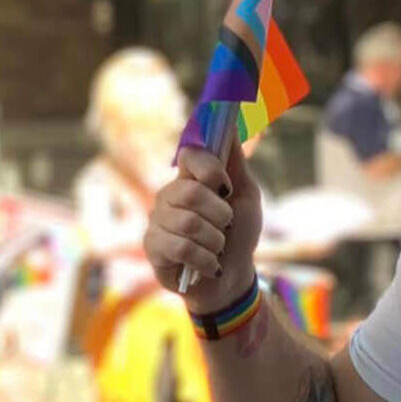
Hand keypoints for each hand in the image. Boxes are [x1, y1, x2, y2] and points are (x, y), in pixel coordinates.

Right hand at [144, 140, 261, 312]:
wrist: (232, 278)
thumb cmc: (239, 235)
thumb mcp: (246, 198)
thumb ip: (236, 164)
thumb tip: (232, 124)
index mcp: (191, 179)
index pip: (190, 154)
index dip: (211, 169)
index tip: (227, 188)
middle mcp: (169, 195)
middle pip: (191, 192)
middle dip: (221, 215)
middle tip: (227, 226)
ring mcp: (157, 221)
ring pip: (189, 223)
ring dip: (216, 241)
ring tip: (218, 248)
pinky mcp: (152, 247)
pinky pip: (182, 248)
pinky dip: (206, 260)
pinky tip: (209, 265)